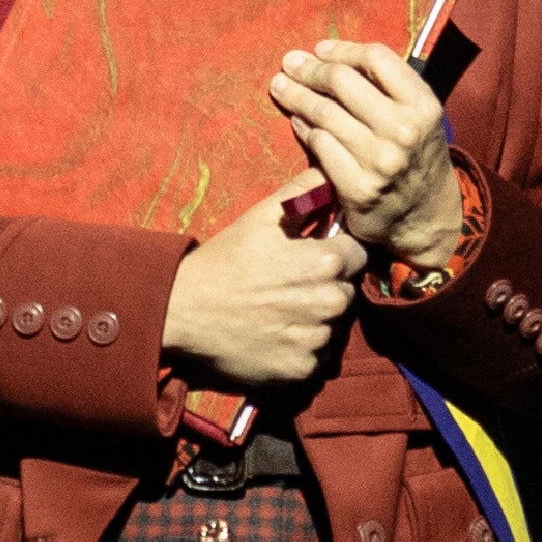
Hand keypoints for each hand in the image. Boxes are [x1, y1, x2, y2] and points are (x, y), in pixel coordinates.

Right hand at [162, 170, 368, 386]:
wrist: (183, 311)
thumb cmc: (224, 260)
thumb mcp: (261, 216)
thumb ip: (303, 191)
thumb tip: (330, 172)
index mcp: (327, 261)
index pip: (358, 255)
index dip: (336, 254)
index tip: (310, 259)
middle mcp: (329, 302)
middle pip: (347, 293)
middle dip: (326, 288)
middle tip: (288, 287)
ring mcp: (316, 339)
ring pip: (333, 327)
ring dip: (315, 321)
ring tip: (278, 313)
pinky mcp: (301, 369)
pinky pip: (315, 358)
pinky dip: (300, 350)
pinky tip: (274, 337)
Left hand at [268, 40, 462, 263]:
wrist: (427, 214)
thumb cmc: (417, 154)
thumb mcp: (419, 115)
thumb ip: (387, 86)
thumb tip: (330, 56)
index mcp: (423, 105)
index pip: (376, 58)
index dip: (342, 49)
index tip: (320, 50)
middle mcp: (404, 131)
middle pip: (341, 81)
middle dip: (309, 69)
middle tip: (290, 63)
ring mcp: (380, 161)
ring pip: (324, 113)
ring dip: (296, 96)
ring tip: (281, 86)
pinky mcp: (358, 188)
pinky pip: (319, 145)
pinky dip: (303, 128)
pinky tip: (298, 121)